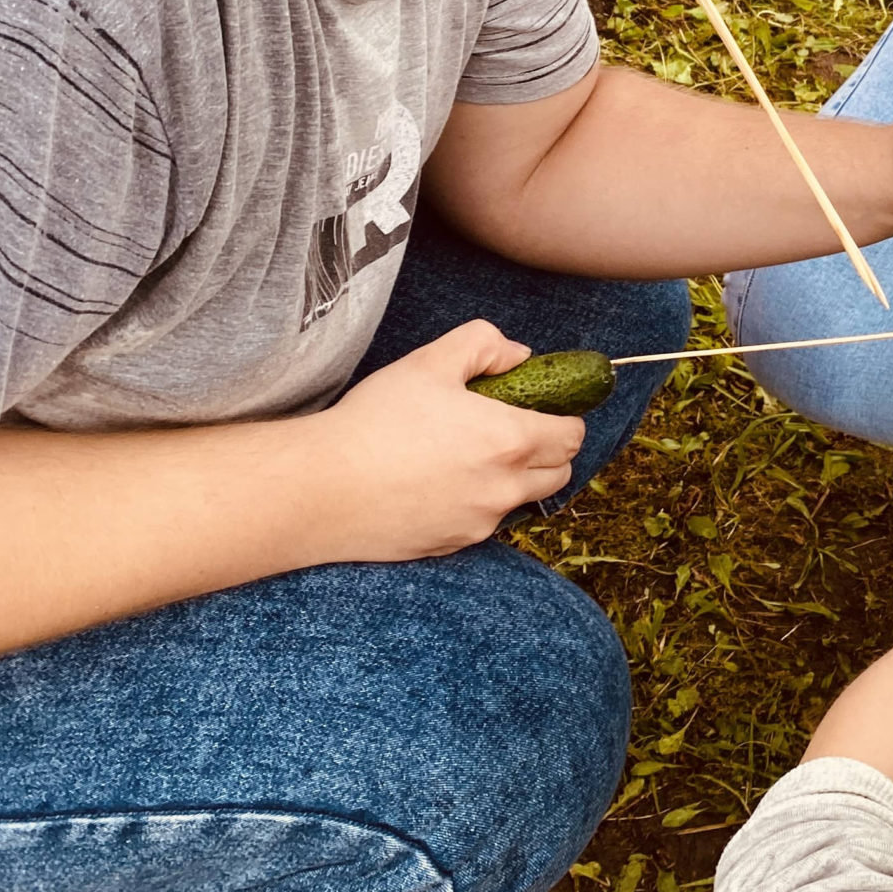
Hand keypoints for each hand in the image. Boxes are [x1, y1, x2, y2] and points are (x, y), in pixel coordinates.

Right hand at [314, 321, 586, 561]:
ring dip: (515, 479)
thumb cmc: (374, 421)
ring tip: (471, 456)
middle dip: (549, 451)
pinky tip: (439, 484)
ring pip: (522, 501)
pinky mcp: (451, 546)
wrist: (320, 488)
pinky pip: (483, 524)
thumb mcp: (430, 362)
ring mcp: (479, 523)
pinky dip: (477, 504)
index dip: (565, 418)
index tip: (542, 407)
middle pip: (560, 473)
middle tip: (512, 429)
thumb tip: (519, 355)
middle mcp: (503, 489)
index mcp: (509, 441)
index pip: (572, 436)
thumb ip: (485, 345)